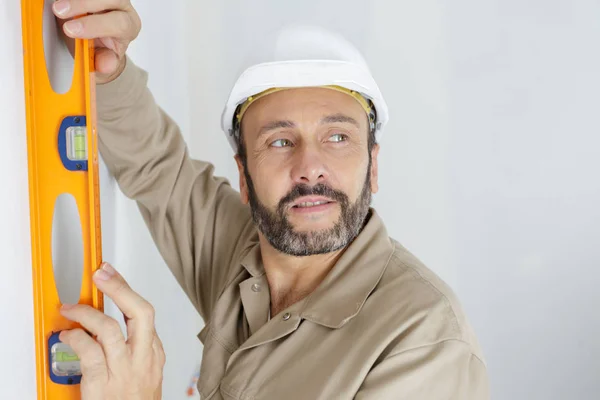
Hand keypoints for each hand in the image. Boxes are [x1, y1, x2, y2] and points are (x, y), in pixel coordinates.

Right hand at [52, 0, 141, 83]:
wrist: (96, 42)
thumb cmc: (102, 49)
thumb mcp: (105, 61)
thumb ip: (106, 63)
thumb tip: (105, 64)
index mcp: (129, 26)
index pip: (120, 24)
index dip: (95, 26)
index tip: (70, 30)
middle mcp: (121, 6)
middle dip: (82, 4)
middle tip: (59, 11)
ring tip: (56, 7)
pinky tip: (58, 0)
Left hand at [59, 263, 164, 399]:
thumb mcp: (146, 374)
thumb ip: (136, 349)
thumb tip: (111, 326)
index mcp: (153, 353)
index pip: (144, 312)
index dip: (126, 289)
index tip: (110, 274)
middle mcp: (142, 358)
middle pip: (140, 312)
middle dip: (119, 288)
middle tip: (101, 273)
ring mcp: (124, 371)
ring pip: (110, 329)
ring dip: (86, 313)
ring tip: (71, 308)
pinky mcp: (104, 384)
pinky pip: (90, 352)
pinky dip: (76, 338)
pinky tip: (68, 334)